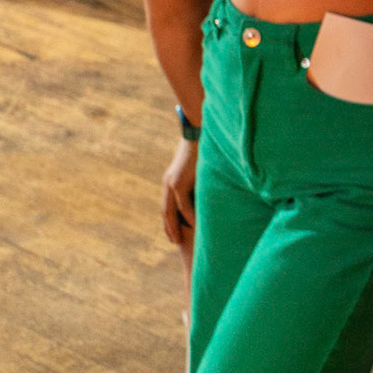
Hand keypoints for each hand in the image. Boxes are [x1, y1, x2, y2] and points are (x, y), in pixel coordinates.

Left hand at [161, 138, 196, 254]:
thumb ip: (198, 175)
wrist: (197, 130)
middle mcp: (168, 183)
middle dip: (169, 227)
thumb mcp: (197, 164)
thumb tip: (207, 183)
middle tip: (174, 241)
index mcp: (171, 179)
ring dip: (175, 227)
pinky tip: (194, 227)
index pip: (168, 204)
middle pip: (165, 211)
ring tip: (179, 240)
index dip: (170, 219)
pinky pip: (183, 206)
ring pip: (171, 212)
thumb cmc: (202, 144)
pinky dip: (188, 217)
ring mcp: (172, 183)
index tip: (174, 231)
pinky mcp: (179, 183)